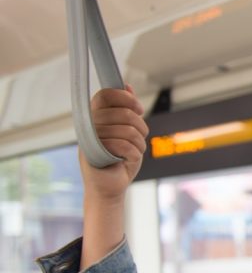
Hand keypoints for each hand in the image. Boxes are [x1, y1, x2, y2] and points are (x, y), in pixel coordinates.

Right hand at [81, 87, 147, 202]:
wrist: (109, 187)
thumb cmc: (118, 159)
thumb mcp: (127, 131)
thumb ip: (125, 109)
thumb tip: (127, 85)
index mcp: (94, 116)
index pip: (106, 94)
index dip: (126, 98)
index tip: (138, 109)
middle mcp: (89, 125)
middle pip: (124, 113)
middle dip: (141, 127)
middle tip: (139, 138)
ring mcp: (90, 140)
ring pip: (128, 131)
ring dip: (139, 144)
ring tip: (133, 152)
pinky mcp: (94, 155)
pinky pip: (124, 146)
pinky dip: (134, 155)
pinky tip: (128, 160)